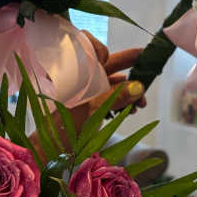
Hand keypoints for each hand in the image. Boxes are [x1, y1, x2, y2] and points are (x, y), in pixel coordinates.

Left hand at [28, 32, 145, 159]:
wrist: (50, 149)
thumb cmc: (64, 127)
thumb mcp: (91, 111)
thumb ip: (115, 98)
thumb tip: (139, 86)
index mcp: (73, 73)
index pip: (85, 47)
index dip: (99, 49)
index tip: (106, 60)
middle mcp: (80, 78)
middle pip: (105, 63)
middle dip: (127, 64)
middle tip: (146, 61)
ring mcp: (85, 91)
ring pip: (111, 80)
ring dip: (129, 87)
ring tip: (141, 102)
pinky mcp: (90, 104)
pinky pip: (110, 94)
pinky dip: (122, 98)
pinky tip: (132, 107)